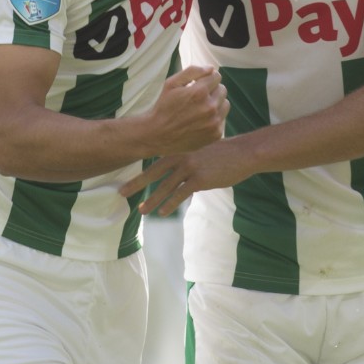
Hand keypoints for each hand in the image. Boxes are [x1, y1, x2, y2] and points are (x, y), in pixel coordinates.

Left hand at [120, 141, 253, 216]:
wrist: (243, 153)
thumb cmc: (223, 154)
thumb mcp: (201, 152)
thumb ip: (187, 160)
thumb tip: (177, 172)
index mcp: (180, 150)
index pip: (155, 162)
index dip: (140, 172)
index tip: (127, 180)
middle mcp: (182, 157)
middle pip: (154, 172)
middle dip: (136, 183)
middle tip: (121, 193)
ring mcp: (191, 167)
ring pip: (166, 186)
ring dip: (152, 199)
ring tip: (142, 210)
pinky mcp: (200, 179)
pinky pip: (181, 193)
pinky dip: (170, 203)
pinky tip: (163, 212)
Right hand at [144, 66, 227, 153]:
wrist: (159, 136)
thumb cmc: (164, 107)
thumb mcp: (171, 84)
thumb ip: (192, 71)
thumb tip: (211, 68)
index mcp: (199, 92)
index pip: (216, 76)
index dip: (207, 78)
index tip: (198, 84)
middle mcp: (209, 107)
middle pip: (222, 89)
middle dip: (212, 90)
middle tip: (197, 98)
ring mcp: (214, 122)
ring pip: (225, 104)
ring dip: (216, 104)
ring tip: (200, 109)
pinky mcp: (216, 134)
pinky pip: (222, 119)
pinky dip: (214, 118)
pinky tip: (200, 121)